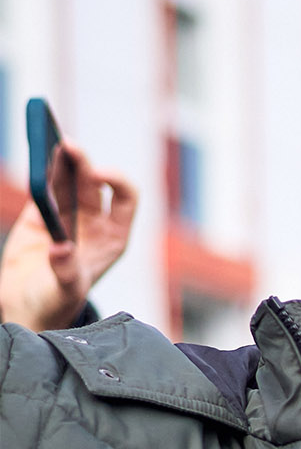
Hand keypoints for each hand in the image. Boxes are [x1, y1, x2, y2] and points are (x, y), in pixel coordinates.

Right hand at [0, 144, 137, 330]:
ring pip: (67, 180)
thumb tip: (61, 246)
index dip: (117, 181)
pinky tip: (38, 157)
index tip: (98, 174)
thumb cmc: (56, 303)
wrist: (26, 308)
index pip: (125, 198)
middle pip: (92, 183)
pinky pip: (43, 187)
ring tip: (49, 140)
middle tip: (67, 146)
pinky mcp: (39, 215)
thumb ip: (67, 270)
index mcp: (113, 237)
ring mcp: (66, 216)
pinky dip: (41, 171)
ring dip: (60, 160)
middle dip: (82, 163)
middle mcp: (93, 222)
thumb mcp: (65, 290)